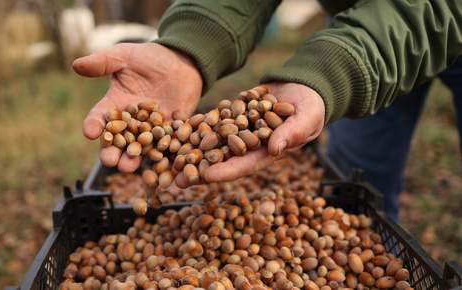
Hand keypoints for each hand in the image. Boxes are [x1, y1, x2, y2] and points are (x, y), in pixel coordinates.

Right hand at [73, 43, 202, 171]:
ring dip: (132, 159)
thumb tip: (76, 64)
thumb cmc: (149, 57)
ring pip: (139, 148)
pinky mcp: (171, 133)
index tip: (89, 132)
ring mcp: (150, 130)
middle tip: (107, 161)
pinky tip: (160, 162)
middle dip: (111, 151)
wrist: (182, 63)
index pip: (99, 118)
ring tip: (127, 167)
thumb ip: (102, 61)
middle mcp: (130, 122)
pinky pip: (166, 146)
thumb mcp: (124, 56)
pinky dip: (163, 154)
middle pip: (117, 141)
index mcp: (114, 105)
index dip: (93, 125)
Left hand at [175, 82, 324, 186]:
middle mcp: (249, 146)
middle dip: (199, 170)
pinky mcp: (232, 115)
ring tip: (168, 159)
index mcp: (267, 153)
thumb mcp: (307, 119)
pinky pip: (212, 122)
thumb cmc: (311, 107)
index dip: (226, 172)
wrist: (303, 86)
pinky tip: (177, 130)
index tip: (207, 176)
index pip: (244, 166)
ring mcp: (239, 131)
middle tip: (174, 179)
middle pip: (221, 160)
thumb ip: (293, 134)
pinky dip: (196, 127)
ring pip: (212, 144)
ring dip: (191, 151)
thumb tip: (275, 149)